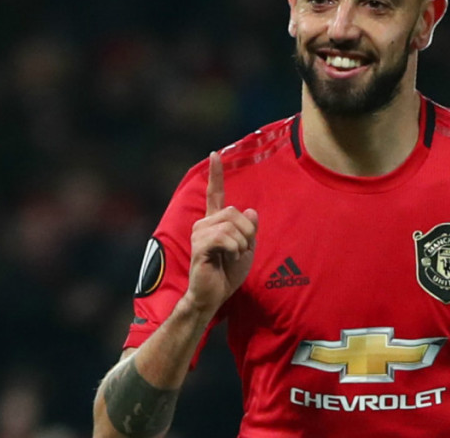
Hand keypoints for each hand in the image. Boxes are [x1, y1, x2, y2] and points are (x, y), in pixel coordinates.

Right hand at [182, 151, 257, 316]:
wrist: (212, 296)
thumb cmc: (227, 274)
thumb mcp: (247, 249)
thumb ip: (249, 230)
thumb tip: (250, 212)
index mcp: (215, 222)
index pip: (215, 193)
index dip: (216, 174)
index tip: (215, 153)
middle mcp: (204, 224)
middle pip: (234, 212)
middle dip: (247, 232)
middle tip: (241, 250)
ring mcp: (199, 234)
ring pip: (231, 225)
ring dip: (241, 244)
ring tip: (233, 256)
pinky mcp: (199, 246)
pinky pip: (225, 238)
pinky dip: (234, 250)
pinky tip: (227, 260)